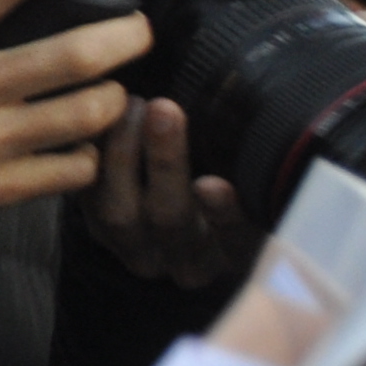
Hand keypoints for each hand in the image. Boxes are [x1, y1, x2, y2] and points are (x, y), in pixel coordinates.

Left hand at [85, 92, 256, 285]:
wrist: (182, 179)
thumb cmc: (240, 171)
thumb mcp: (255, 172)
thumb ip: (260, 158)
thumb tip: (279, 113)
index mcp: (233, 252)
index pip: (234, 239)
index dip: (223, 214)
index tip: (213, 183)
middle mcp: (184, 260)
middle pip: (170, 220)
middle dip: (166, 162)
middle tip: (165, 108)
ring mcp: (136, 249)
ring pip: (119, 213)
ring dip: (123, 153)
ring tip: (133, 104)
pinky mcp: (98, 230)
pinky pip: (87, 199)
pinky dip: (93, 156)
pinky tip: (105, 117)